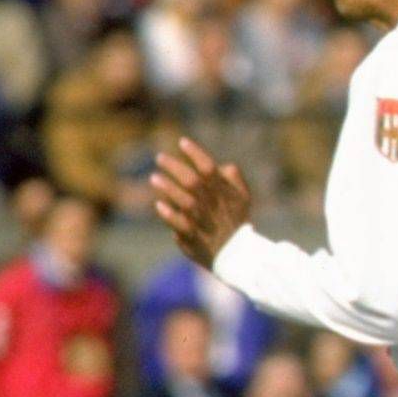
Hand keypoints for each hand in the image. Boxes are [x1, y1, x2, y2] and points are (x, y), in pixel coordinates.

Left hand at [151, 138, 253, 267]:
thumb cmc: (236, 221)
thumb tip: (223, 166)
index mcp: (224, 192)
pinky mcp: (193, 235)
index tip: (182, 142)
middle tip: (159, 158)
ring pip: (184, 201)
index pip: (209, 168)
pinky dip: (169, 214)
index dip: (195, 153)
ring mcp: (202, 220)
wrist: (236, 254)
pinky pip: (180, 224)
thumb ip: (234, 180)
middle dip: (175, 167)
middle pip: (192, 181)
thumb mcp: (243, 198)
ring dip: (168, 188)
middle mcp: (212, 203)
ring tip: (154, 177)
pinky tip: (159, 205)